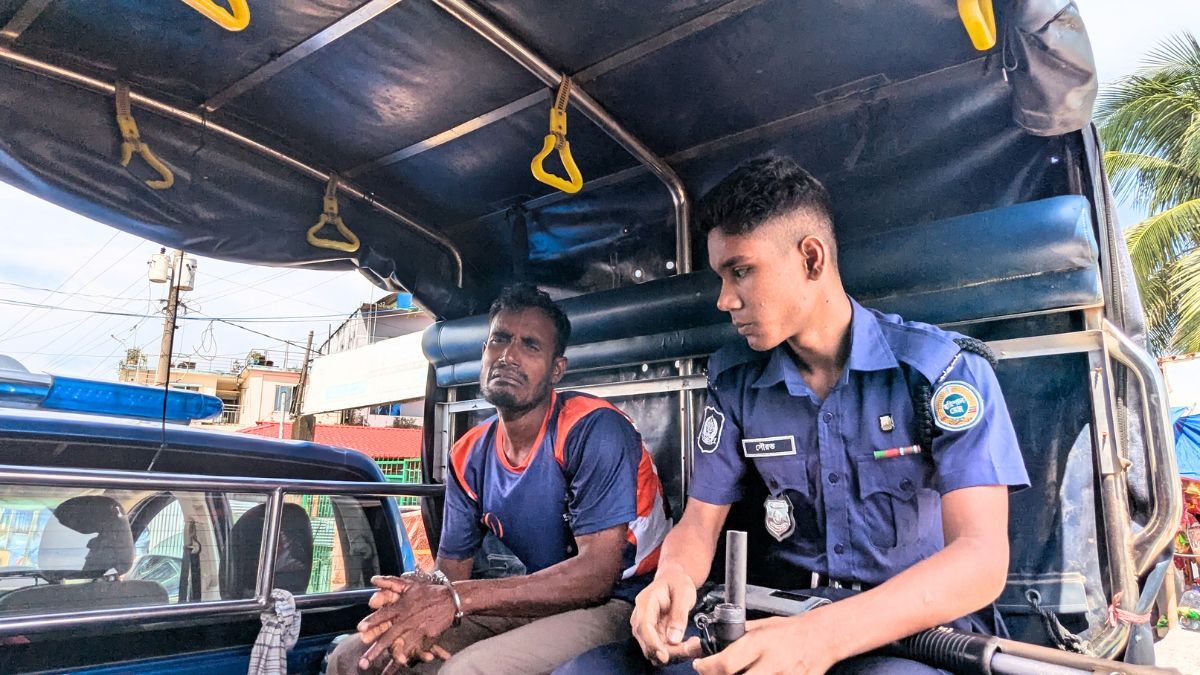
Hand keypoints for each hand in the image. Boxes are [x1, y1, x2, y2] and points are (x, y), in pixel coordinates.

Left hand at [357, 577, 457, 669]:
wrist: (451, 600)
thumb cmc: (428, 592)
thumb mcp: (409, 584)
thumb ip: (390, 581)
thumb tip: (373, 579)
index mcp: (401, 606)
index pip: (383, 615)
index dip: (372, 622)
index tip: (359, 630)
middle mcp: (407, 620)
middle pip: (388, 638)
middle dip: (375, 651)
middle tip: (363, 663)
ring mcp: (417, 631)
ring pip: (401, 648)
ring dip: (390, 661)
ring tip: (381, 674)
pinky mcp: (426, 638)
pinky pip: (415, 651)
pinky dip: (407, 660)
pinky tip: (398, 669)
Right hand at [630, 565, 700, 665]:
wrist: (673, 580)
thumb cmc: (677, 583)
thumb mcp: (684, 593)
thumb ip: (679, 615)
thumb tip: (673, 639)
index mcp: (645, 602)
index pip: (643, 627)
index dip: (652, 644)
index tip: (665, 656)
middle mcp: (640, 617)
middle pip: (647, 642)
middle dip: (667, 652)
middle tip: (690, 648)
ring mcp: (645, 627)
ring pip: (653, 650)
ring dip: (672, 654)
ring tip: (691, 645)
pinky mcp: (652, 634)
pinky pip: (660, 649)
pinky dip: (673, 652)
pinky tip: (686, 645)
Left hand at [693, 614, 838, 674]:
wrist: (821, 636)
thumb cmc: (791, 630)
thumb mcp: (762, 626)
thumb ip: (738, 636)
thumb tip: (710, 642)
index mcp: (761, 643)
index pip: (726, 662)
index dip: (707, 668)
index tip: (701, 666)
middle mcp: (771, 663)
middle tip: (715, 673)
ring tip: (735, 673)